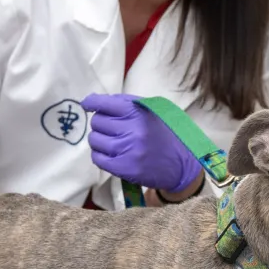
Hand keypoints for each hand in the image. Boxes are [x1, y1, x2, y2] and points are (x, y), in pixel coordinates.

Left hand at [82, 93, 202, 195]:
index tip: (87, 105)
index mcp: (139, 112)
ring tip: (112, 142)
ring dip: (99, 140)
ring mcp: (127, 150)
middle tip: (112, 129)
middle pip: (97, 121)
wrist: (181, 166)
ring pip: (95, 140)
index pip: (104, 104)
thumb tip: (94, 101)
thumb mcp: (152, 111)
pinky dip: (100, 155)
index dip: (92, 103)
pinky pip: (97, 158)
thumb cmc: (164, 134)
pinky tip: (111, 154)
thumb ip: (126, 104)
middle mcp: (132, 130)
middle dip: (101, 124)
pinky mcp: (124, 168)